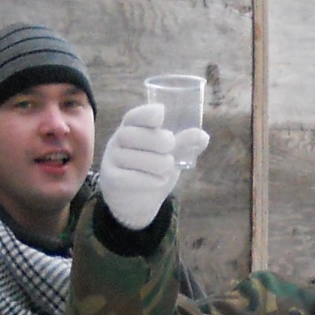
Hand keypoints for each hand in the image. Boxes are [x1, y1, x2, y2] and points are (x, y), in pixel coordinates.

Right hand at [95, 104, 209, 229]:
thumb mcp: (170, 154)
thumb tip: (203, 136)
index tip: (162, 114)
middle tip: (170, 149)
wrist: (136, 200)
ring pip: (131, 158)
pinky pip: (127, 177)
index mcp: (132, 127)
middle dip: (157, 141)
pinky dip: (148, 179)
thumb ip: (185, 144)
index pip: (133, 116)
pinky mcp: (111, 179)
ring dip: (156, 163)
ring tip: (167, 167)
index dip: (146, 113)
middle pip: (131, 135)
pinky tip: (160, 180)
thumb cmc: (153, 169)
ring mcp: (112, 159)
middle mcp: (118, 141)